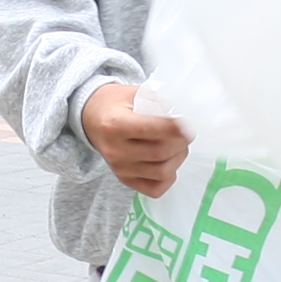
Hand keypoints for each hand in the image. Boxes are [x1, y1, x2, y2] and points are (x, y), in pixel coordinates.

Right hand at [82, 80, 192, 198]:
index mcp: (115, 124)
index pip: (151, 129)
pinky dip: (168, 178)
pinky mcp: (124, 180)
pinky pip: (155, 189)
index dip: (176, 128)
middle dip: (182, 142)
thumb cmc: (114, 103)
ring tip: (178, 146)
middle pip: (161, 152)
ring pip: (162, 172)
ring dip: (178, 158)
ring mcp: (119, 168)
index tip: (189, 124)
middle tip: (186, 133)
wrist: (91, 118)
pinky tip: (168, 162)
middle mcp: (115, 150)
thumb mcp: (133, 93)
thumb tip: (186, 112)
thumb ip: (157, 101)